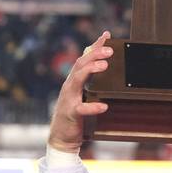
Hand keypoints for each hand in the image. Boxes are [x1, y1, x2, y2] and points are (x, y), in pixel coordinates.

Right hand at [47, 32, 111, 153]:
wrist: (61, 137)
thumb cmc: (74, 114)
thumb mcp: (81, 95)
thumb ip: (89, 82)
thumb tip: (101, 66)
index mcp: (73, 81)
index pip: (84, 58)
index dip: (94, 46)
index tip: (107, 35)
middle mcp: (69, 86)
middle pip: (80, 64)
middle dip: (94, 54)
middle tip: (110, 49)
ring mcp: (69, 99)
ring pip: (77, 80)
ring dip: (91, 70)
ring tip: (105, 65)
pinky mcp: (71, 113)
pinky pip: (81, 109)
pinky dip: (92, 107)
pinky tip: (103, 106)